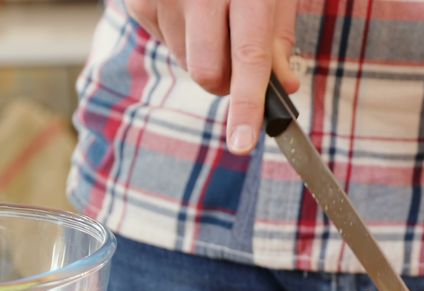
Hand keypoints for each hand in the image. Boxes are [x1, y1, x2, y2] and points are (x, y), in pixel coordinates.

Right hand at [125, 0, 299, 153]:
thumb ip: (279, 37)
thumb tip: (283, 86)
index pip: (247, 58)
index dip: (247, 105)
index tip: (243, 142)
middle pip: (208, 72)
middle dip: (228, 83)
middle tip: (240, 62)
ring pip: (187, 63)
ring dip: (206, 56)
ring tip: (214, 20)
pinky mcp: (138, 0)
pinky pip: (165, 43)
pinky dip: (183, 38)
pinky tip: (192, 11)